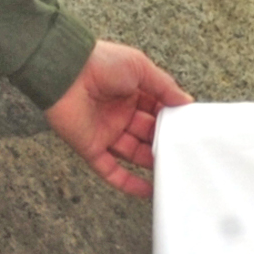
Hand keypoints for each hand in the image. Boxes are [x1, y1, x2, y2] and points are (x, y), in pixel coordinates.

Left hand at [44, 40, 191, 194]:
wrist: (65, 72)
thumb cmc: (101, 63)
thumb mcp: (140, 67)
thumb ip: (164, 86)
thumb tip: (186, 102)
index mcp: (131, 93)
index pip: (157, 111)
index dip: (171, 120)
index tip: (189, 129)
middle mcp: (119, 114)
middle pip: (147, 134)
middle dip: (164, 142)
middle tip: (184, 151)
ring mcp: (105, 132)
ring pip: (133, 154)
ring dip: (152, 163)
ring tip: (174, 170)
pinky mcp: (91, 149)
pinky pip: (111, 171)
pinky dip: (129, 183)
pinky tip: (149, 190)